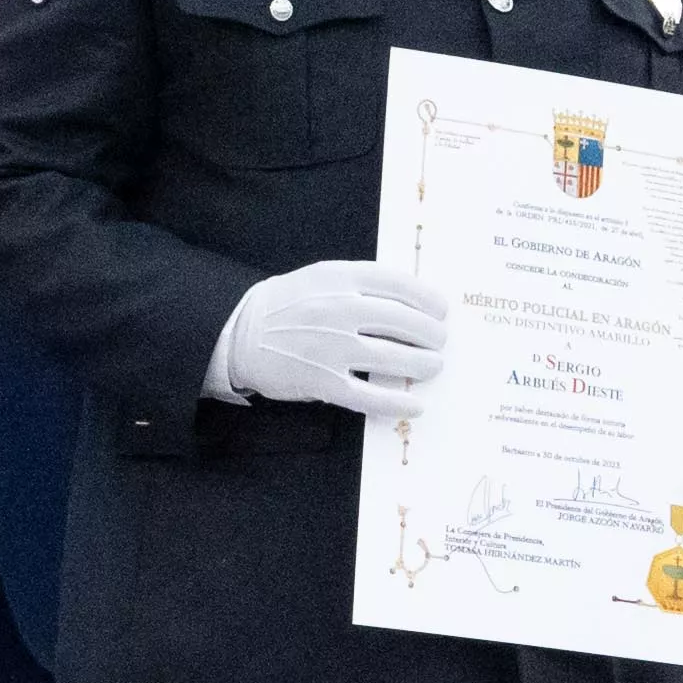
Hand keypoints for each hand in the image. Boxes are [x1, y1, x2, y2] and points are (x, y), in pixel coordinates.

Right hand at [213, 260, 448, 418]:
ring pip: (395, 358)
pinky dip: (398, 402)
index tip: (441, 310)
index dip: (429, 299)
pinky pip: (371, 396)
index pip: (400, 284)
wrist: (241, 332)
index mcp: (340, 278)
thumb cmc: (286, 304)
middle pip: (405, 322)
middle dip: (431, 335)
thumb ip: (361, 284)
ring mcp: (332, 347)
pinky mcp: (323, 382)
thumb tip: (412, 301)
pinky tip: (414, 405)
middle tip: (439, 342)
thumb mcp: (321, 277)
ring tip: (432, 367)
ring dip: (423, 364)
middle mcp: (339, 309)